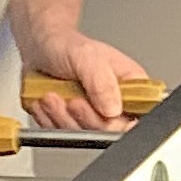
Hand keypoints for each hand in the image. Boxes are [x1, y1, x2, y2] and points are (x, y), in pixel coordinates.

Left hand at [20, 32, 146, 132]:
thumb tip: (113, 109)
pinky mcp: (74, 121)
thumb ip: (102, 82)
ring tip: (53, 96)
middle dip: (85, 117)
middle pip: (110, 130)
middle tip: (72, 100)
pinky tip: (47, 102)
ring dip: (62, 117)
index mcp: (131, 85)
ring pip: (84, 135)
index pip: (141, 116)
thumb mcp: (87, 56)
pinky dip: (50, 119)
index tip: (103, 114)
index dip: (122, 122)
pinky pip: (63, 135)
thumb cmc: (65, 46)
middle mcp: (116, 102)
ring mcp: (94, 114)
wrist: (39, 48)